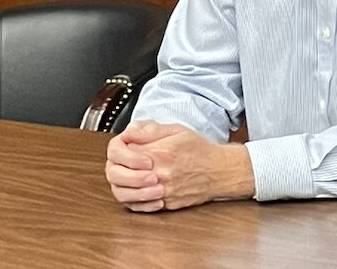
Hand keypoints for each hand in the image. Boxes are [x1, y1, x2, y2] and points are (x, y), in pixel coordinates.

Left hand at [106, 121, 253, 211]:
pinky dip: (132, 199)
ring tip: (127, 177)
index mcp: (159, 153)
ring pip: (124, 194)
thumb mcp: (176, 130)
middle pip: (117, 175)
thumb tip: (129, 132)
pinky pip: (139, 207)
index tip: (125, 147)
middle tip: (122, 164)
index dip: (119, 149)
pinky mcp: (165, 204)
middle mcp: (158, 174)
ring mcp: (161, 191)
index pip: (121, 151)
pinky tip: (136, 191)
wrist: (220, 170)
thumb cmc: (200, 150)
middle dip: (115, 167)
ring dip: (120, 185)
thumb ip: (150, 130)